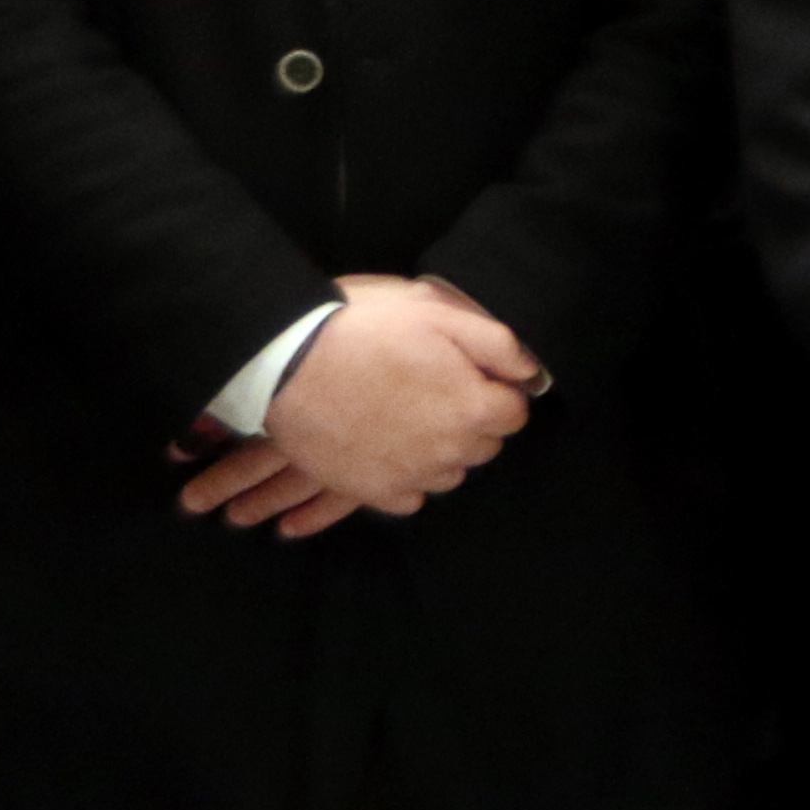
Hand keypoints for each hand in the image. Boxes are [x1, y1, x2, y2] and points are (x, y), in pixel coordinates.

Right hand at [206, 278, 535, 524]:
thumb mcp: (437, 313)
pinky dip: (405, 475)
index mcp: (472, 409)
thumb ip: (497, 344)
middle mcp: (448, 453)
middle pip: (484, 444)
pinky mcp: (370, 492)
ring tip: (404, 415)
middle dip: (469, 419)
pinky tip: (385, 445)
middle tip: (431, 390)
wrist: (281, 363)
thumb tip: (529, 371)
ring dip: (439, 449)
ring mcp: (408, 476)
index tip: (466, 376)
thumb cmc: (361, 331)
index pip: (515, 413)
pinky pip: (410, 495)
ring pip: (449, 471)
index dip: (493, 390)